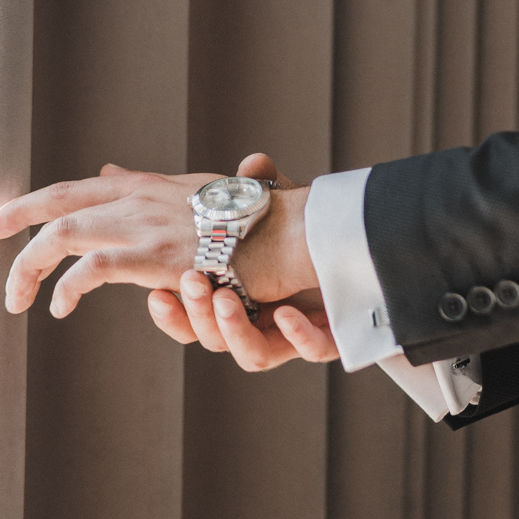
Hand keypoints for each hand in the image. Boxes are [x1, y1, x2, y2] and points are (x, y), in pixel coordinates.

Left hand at [0, 148, 320, 352]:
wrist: (290, 231)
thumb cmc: (257, 220)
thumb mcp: (196, 193)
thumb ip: (147, 185)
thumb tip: (107, 172)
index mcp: (151, 186)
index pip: (82, 188)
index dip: (39, 200)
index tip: (7, 216)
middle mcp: (141, 198)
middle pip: (60, 202)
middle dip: (17, 217)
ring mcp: (146, 225)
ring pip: (63, 234)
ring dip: (30, 266)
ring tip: (18, 298)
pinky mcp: (154, 256)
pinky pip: (91, 269)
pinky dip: (66, 288)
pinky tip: (60, 308)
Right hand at [146, 154, 339, 370]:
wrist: (363, 254)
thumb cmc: (308, 236)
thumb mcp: (276, 211)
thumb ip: (253, 193)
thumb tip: (236, 164)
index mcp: (234, 300)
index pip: (189, 319)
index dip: (171, 314)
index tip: (155, 294)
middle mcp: (258, 327)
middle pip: (212, 338)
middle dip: (196, 316)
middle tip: (192, 282)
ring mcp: (292, 338)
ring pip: (253, 353)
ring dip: (234, 328)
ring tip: (227, 298)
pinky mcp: (328, 341)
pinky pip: (311, 349)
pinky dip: (298, 335)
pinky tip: (287, 315)